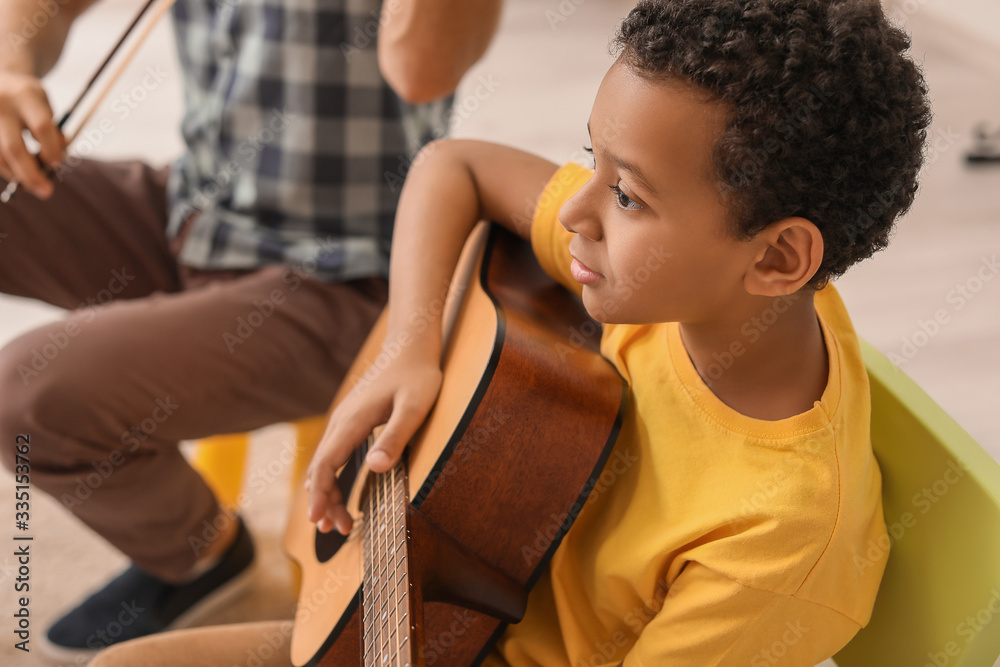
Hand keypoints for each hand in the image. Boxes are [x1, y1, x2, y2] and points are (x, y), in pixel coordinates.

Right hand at [0, 70, 64, 197]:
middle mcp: (0, 105)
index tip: (57, 163)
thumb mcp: (45, 105)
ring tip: (31, 181)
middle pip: (13, 148)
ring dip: (16, 175)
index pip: (41, 127)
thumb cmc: (27, 98)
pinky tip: (14, 170)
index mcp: (25, 94)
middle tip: (46, 192)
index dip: (52, 150)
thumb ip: (53, 131)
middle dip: (31, 175)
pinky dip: (4, 168)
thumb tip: (56, 162)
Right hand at [306, 351, 442, 534]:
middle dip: (324, 501)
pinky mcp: (351, 419)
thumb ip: (395, 437)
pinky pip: (333, 453)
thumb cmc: (417, 375)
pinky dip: (331, 476)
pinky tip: (337, 489)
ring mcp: (344, 419)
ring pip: (325, 461)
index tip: (319, 521)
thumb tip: (374, 468)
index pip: (326, 465)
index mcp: (352, 421)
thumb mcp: (414, 407)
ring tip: (335, 520)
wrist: (410, 345)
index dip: (321, 495)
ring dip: (326, 491)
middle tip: (338, 531)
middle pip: (321, 468)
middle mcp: (341, 421)